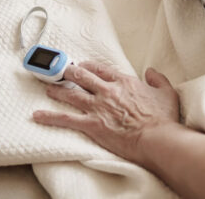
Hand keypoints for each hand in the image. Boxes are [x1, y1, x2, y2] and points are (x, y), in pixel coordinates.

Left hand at [32, 61, 180, 166]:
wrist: (156, 138)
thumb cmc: (162, 118)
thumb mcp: (166, 92)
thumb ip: (158, 79)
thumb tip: (151, 71)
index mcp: (124, 82)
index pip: (102, 70)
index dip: (90, 66)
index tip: (82, 65)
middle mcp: (107, 91)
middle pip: (82, 77)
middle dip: (69, 72)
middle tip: (60, 70)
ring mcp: (97, 107)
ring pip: (71, 94)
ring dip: (56, 90)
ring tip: (47, 87)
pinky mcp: (91, 125)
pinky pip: (66, 119)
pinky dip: (50, 117)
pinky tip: (37, 115)